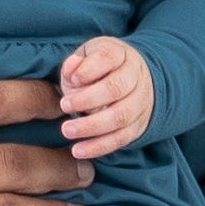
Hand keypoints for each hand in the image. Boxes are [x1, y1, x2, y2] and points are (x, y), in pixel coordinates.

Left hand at [57, 35, 154, 158]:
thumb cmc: (98, 68)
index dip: (89, 70)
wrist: (131, 80)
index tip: (72, 80)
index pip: (108, 58)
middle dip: (87, 99)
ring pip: (120, 116)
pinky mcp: (138, 125)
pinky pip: (121, 138)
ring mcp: (140, 102)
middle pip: (116, 88)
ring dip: (91, 126)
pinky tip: (78, 151)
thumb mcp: (85, 57)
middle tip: (64, 106)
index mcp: (120, 55)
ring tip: (67, 130)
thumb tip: (72, 69)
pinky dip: (99, 146)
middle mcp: (135, 77)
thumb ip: (75, 64)